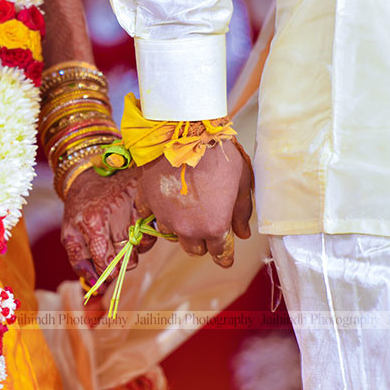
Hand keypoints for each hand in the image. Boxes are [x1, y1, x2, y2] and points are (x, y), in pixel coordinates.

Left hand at [61, 166, 155, 285]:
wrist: (90, 173)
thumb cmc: (79, 207)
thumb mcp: (70, 233)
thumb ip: (79, 261)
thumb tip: (95, 285)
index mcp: (92, 223)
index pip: (106, 262)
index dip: (106, 272)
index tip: (105, 272)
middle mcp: (114, 214)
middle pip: (127, 259)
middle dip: (119, 263)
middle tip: (112, 254)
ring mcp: (132, 205)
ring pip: (142, 247)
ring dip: (133, 250)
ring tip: (121, 238)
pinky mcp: (145, 199)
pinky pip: (152, 231)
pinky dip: (144, 237)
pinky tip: (132, 229)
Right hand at [136, 139, 252, 267]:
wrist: (186, 133)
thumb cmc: (219, 156)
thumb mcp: (242, 183)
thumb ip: (242, 212)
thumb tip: (242, 234)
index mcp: (213, 226)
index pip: (219, 253)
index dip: (224, 255)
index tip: (225, 256)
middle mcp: (186, 228)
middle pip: (194, 249)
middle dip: (202, 243)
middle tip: (207, 228)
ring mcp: (164, 216)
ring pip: (171, 233)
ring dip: (179, 226)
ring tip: (186, 209)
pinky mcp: (147, 202)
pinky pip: (149, 215)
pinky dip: (157, 211)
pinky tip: (164, 201)